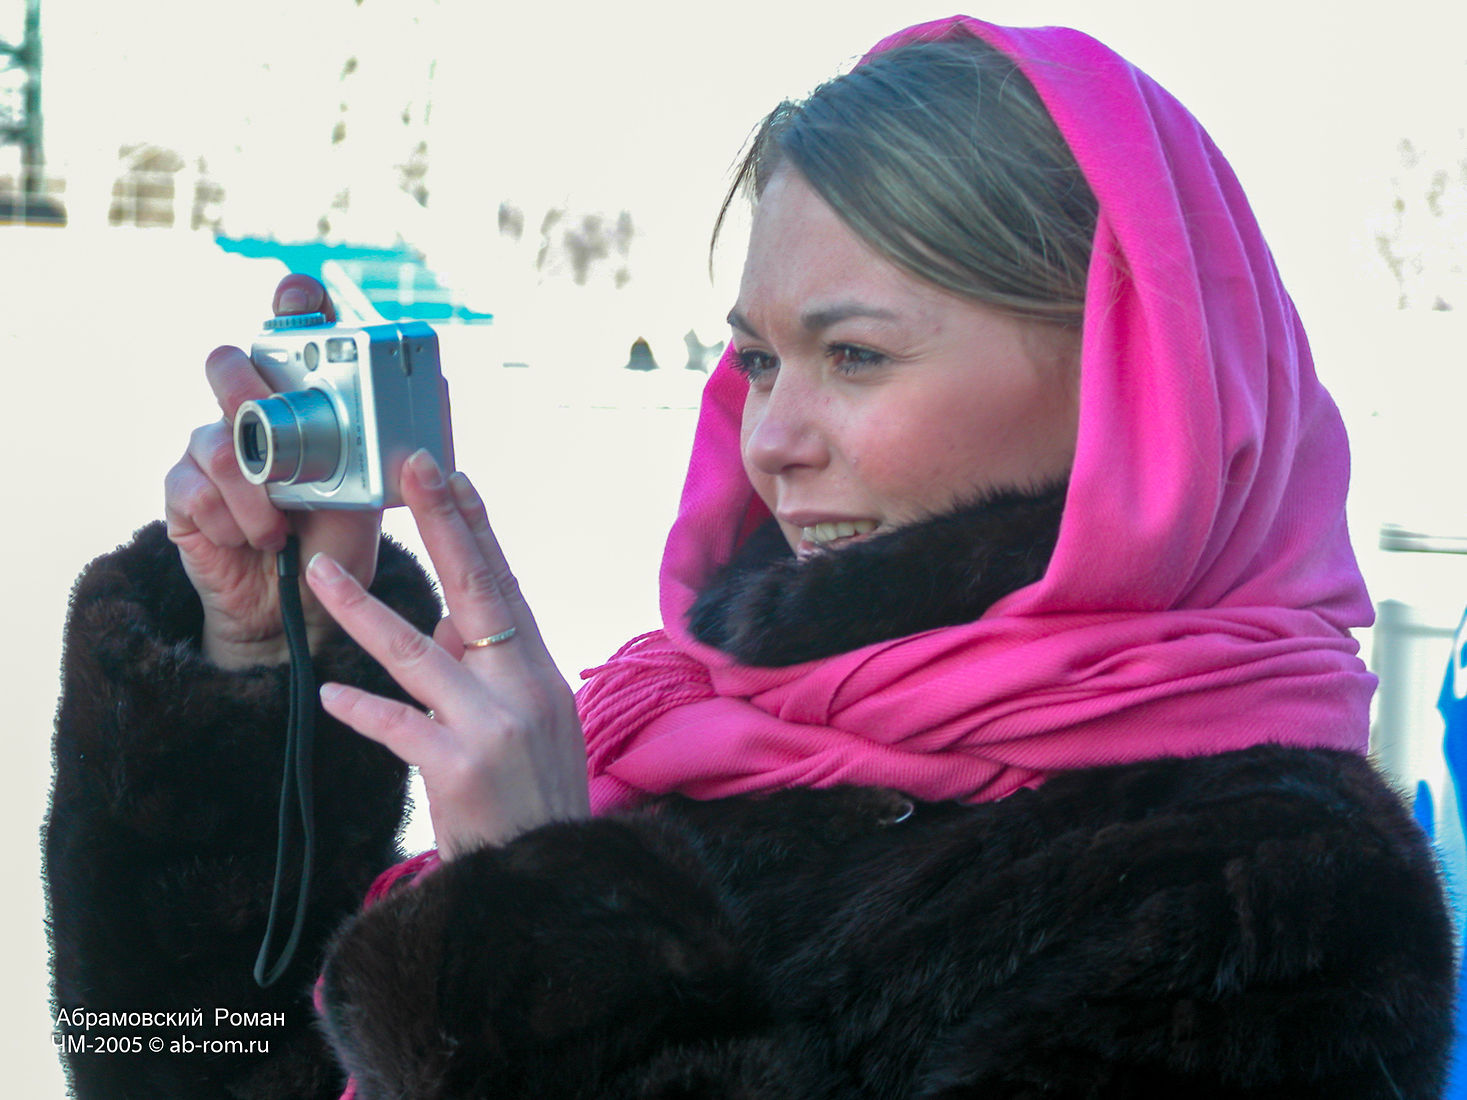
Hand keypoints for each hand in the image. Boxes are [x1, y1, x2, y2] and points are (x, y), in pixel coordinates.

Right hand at [164, 275, 381, 668]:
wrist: (298, 608)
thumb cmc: (335, 542)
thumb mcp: (372, 494)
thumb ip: (386, 450)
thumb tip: (428, 408)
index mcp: (297, 404)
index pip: (287, 334)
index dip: (291, 304)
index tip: (303, 290)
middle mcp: (248, 415)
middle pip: (227, 365)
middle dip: (248, 392)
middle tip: (272, 426)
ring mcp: (210, 450)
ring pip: (211, 438)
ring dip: (252, 490)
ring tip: (280, 527)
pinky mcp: (184, 493)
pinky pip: (191, 488)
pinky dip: (229, 519)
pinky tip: (253, 539)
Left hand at [305, 451, 589, 856]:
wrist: (546, 874)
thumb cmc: (534, 796)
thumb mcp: (531, 722)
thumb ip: (489, 669)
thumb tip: (445, 624)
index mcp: (538, 670)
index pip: (505, 583)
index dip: (476, 527)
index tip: (452, 475)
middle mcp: (521, 687)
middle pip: (476, 591)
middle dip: (444, 524)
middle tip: (414, 469)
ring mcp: (490, 726)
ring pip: (416, 651)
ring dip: (362, 608)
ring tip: (317, 571)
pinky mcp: (456, 768)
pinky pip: (396, 725)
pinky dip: (361, 709)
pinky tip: (328, 693)